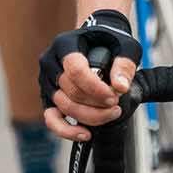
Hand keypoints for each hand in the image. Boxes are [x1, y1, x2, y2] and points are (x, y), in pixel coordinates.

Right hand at [39, 9, 142, 142]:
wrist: (97, 39)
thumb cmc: (110, 41)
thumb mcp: (124, 46)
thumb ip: (124, 64)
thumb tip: (120, 87)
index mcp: (65, 44)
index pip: (75, 70)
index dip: (95, 88)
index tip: (113, 97)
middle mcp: (51, 62)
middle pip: (70, 91)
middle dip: (96, 104)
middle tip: (116, 105)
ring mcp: (47, 81)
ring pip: (63, 106)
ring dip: (88, 116)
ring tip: (110, 114)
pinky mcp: (49, 97)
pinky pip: (51, 119)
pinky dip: (67, 131)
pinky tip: (85, 134)